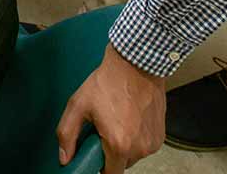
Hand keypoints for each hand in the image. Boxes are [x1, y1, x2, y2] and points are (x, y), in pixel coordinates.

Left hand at [55, 47, 165, 173]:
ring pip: (133, 155)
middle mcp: (139, 148)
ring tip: (117, 120)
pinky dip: (136, 137)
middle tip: (102, 130)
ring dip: (124, 145)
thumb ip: (67, 135)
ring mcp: (153, 142)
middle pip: (121, 165)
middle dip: (110, 152)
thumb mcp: (78, 105)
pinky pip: (144, 145)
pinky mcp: (161, 135)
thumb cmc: (107, 82)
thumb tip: (64, 158)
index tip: (93, 154)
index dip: (99, 167)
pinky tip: (130, 118)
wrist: (136, 63)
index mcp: (119, 145)